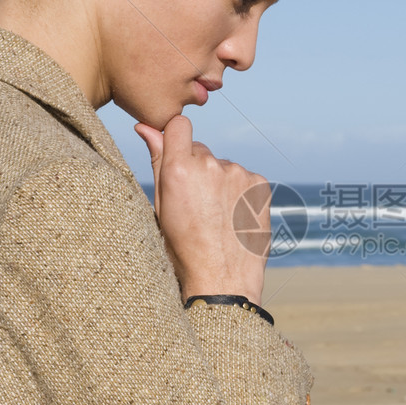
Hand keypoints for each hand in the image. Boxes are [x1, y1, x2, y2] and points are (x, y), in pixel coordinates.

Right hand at [135, 116, 270, 304]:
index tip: (175, 157)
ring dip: (218, 182)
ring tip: (215, 216)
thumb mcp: (160, 206)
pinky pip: (243, 179)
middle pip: (200, 149)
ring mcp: (238, 173)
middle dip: (195, 168)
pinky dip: (238, 193)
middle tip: (195, 204)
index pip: (179, 125)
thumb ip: (157, 161)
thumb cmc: (183, 248)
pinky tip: (232, 217)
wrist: (222, 279)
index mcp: (179, 169)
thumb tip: (146, 127)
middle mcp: (210, 165)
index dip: (175, 139)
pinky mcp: (259, 183)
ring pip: (222, 167)